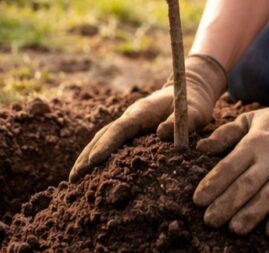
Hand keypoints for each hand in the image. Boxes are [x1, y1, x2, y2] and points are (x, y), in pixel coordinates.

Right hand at [69, 54, 226, 181]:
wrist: (191, 89)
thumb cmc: (193, 102)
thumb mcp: (194, 111)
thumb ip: (181, 121)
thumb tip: (161, 134)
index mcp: (142, 112)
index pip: (119, 130)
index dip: (105, 146)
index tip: (91, 162)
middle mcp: (130, 116)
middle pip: (103, 136)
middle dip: (87, 156)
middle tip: (73, 178)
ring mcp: (129, 122)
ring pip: (102, 138)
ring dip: (87, 156)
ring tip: (74, 178)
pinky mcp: (132, 129)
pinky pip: (110, 142)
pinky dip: (97, 154)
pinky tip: (90, 170)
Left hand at [193, 66, 268, 236]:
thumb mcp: (248, 120)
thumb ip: (224, 134)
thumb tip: (200, 148)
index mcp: (253, 143)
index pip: (230, 166)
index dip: (214, 183)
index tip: (198, 200)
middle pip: (246, 184)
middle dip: (227, 204)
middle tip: (210, 221)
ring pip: (268, 196)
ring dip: (252, 214)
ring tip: (235, 229)